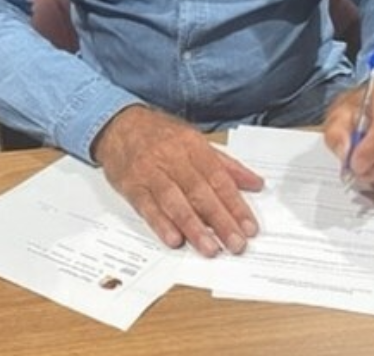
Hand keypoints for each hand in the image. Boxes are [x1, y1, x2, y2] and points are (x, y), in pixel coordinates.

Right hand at [92, 106, 263, 256]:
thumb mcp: (195, 141)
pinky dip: (161, 224)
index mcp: (193, 146)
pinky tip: (174, 239)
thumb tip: (255, 183)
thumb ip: (226, 164)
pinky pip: (147, 207)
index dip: (236, 204)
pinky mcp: (132, 186)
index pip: (219, 178)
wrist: (118, 125)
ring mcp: (151, 173)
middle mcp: (173, 159)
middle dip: (220, 221)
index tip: (249, 227)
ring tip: (210, 249)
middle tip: (236, 244)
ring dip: (194, 228)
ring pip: (175, 202)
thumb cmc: (160, 135)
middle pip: (200, 193)